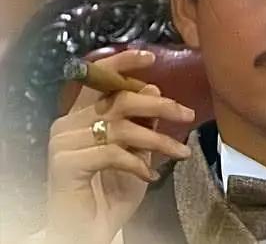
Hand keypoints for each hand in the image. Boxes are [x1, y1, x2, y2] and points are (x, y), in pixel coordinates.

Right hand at [45, 50, 194, 243]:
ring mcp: (63, 143)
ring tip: (181, 152)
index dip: (122, 64)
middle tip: (186, 113)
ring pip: (122, 128)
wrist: (85, 232)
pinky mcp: (66, 163)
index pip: (98, 80)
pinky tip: (150, 177)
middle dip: (159, 105)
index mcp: (80, 116)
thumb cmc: (110, 193)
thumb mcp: (135, 153)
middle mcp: (67, 124)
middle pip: (118, 100)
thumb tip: (154, 89)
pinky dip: (138, 164)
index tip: (150, 56)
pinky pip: (112, 153)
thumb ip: (141, 123)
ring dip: (158, 140)